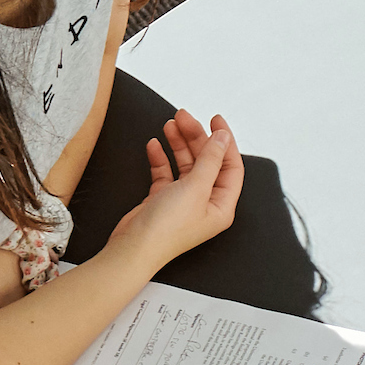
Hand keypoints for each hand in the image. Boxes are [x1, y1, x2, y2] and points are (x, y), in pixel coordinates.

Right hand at [104, 110, 242, 268]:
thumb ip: (211, 159)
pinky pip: (166, 173)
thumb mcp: (195, 187)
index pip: (231, 166)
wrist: (133, 248)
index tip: (215, 119)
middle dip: (196, 137)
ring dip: (178, 143)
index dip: (225, 141)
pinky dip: (161, 158)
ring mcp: (184, 201)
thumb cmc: (167, 228)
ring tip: (169, 124)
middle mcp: (205, 203)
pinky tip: (153, 145)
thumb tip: (224, 138)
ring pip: (186, 164)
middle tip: (183, 116)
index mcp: (221, 205)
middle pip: (207, 161)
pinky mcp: (163, 200)